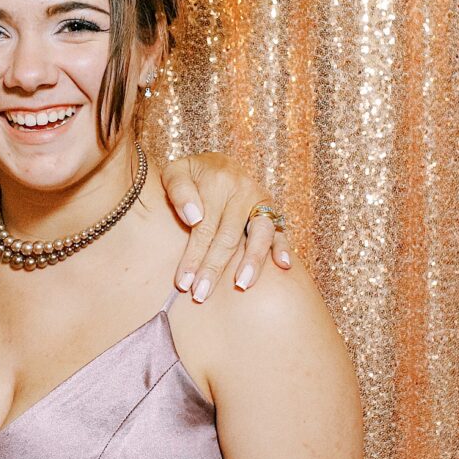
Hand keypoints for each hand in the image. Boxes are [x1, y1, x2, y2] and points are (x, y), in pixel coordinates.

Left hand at [159, 151, 292, 301]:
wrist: (214, 163)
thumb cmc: (190, 174)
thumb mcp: (174, 172)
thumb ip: (179, 190)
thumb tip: (193, 218)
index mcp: (219, 181)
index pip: (204, 227)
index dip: (194, 256)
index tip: (183, 283)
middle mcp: (243, 191)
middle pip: (229, 237)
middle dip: (215, 268)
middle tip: (201, 295)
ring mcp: (260, 201)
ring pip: (259, 234)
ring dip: (252, 262)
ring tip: (242, 285)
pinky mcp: (271, 210)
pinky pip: (280, 230)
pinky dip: (283, 247)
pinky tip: (283, 266)